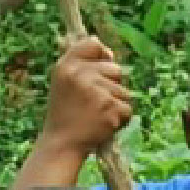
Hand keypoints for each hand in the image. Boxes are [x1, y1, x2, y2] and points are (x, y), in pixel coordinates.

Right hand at [41, 37, 133, 161]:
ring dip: (115, 104)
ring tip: (96, 115)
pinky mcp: (111, 109)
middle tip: (92, 103)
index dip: (102, 54)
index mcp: (66, 67)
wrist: (62, 145)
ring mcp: (97, 92)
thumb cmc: (65, 113)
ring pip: (123, 91)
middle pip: (115, 69)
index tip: (99, 69)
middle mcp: (81, 75)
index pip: (93, 44)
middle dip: (111, 85)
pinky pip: (127, 108)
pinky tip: (103, 125)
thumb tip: (109, 52)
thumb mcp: (63, 82)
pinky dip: (120, 119)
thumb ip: (81, 63)